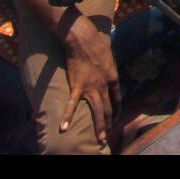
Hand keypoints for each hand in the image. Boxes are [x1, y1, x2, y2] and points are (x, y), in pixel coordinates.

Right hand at [59, 14, 120, 144]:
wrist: (83, 40)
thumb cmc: (96, 46)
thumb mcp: (109, 59)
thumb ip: (109, 71)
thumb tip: (109, 77)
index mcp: (113, 79)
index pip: (116, 100)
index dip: (116, 111)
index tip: (115, 119)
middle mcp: (104, 86)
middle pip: (108, 109)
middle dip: (108, 123)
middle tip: (107, 135)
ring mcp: (91, 88)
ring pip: (97, 111)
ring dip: (99, 126)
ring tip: (101, 138)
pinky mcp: (77, 87)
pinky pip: (72, 105)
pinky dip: (67, 117)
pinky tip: (63, 127)